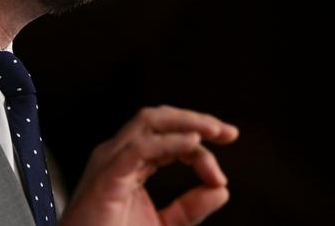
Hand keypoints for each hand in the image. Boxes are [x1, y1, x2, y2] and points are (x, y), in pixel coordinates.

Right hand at [59, 105, 238, 225]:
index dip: (200, 144)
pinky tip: (193, 145)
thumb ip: (190, 208)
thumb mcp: (162, 225)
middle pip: (158, 118)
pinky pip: (140, 149)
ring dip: (186, 123)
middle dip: (195, 119)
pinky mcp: (106, 177)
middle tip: (228, 132)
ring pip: (149, 123)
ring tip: (214, 131)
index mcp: (128, 163)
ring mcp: (109, 162)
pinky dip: (169, 143)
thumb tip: (222, 189)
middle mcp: (117, 155)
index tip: (221, 177)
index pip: (168, 136)